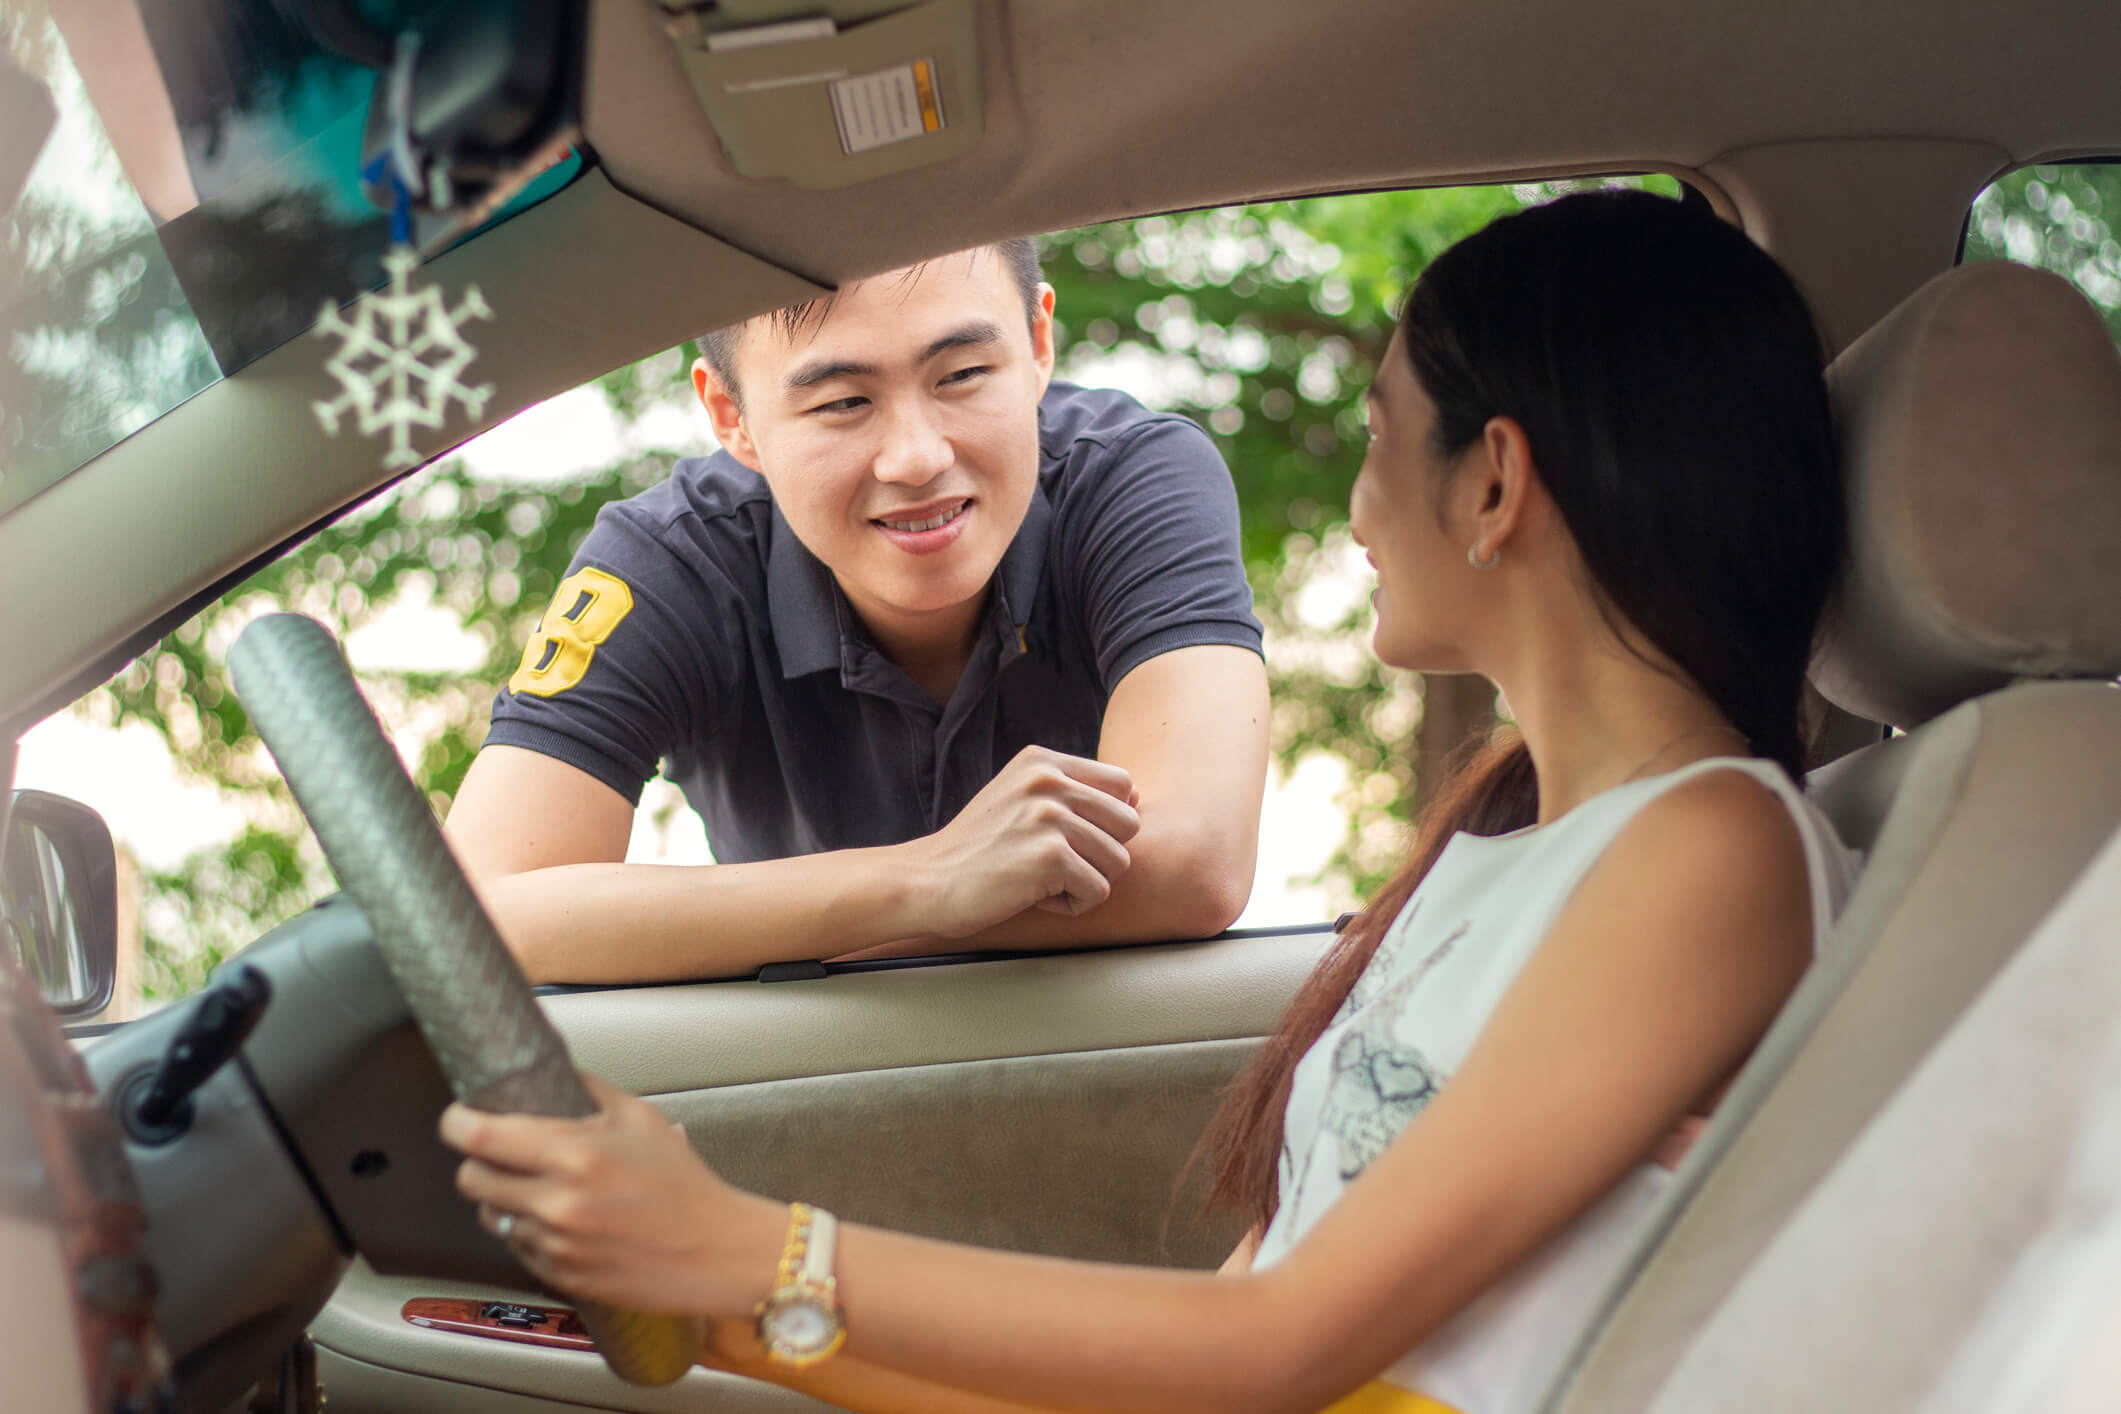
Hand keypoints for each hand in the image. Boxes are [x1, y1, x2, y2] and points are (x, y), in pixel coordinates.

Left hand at [440, 1073, 784, 1317]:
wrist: (712, 1250)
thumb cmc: (682, 1184)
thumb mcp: (641, 1118)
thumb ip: (588, 1090)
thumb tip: (549, 1070)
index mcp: (576, 1155)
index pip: (481, 1136)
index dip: (457, 1122)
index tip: (459, 1116)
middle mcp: (557, 1203)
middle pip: (471, 1180)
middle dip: (478, 1162)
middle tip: (500, 1153)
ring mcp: (554, 1245)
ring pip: (491, 1216)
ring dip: (504, 1199)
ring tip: (541, 1189)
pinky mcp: (558, 1276)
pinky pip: (517, 1248)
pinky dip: (529, 1232)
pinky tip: (564, 1221)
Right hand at [902, 746, 1140, 937]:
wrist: (926, 882)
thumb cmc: (977, 849)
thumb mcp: (1020, 800)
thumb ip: (1073, 793)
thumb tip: (1136, 795)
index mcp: (1043, 761)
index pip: (1122, 784)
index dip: (1105, 821)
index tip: (1065, 839)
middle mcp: (1049, 780)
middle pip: (1129, 823)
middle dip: (1100, 854)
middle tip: (1055, 865)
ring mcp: (1049, 817)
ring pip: (1118, 861)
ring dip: (1084, 882)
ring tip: (1041, 880)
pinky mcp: (1050, 857)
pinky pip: (1098, 891)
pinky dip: (1071, 905)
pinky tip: (1033, 896)